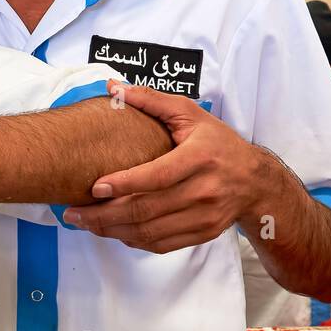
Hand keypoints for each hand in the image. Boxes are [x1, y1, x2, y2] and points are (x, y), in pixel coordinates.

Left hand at [64, 81, 267, 252]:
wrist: (257, 181)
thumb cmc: (218, 143)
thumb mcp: (191, 114)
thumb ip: (151, 100)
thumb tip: (112, 86)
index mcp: (200, 158)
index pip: (157, 176)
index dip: (124, 184)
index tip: (94, 187)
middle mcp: (205, 190)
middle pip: (147, 210)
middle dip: (105, 215)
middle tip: (73, 213)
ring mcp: (205, 216)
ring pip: (150, 232)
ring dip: (112, 231)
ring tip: (85, 223)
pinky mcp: (202, 233)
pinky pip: (161, 244)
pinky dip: (132, 241)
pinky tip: (112, 232)